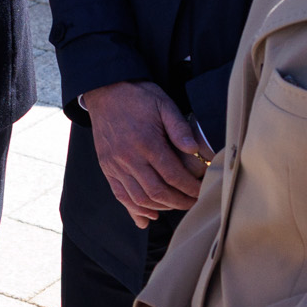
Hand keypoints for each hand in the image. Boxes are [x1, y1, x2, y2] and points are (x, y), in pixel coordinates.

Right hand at [80, 81, 210, 225]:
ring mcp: (115, 164)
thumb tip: (193, 150)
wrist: (105, 90)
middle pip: (157, 192)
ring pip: (139, 198)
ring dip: (160, 207)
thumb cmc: (139, 97)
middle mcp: (128, 157)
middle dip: (179, 202)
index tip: (201, 192)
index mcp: (146, 142)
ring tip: (175, 206)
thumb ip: (179, 128)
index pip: (172, 175)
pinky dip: (135, 209)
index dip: (189, 188)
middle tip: (192, 203)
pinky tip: (149, 215)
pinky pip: (120, 195)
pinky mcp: (107, 167)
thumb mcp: (164, 104)